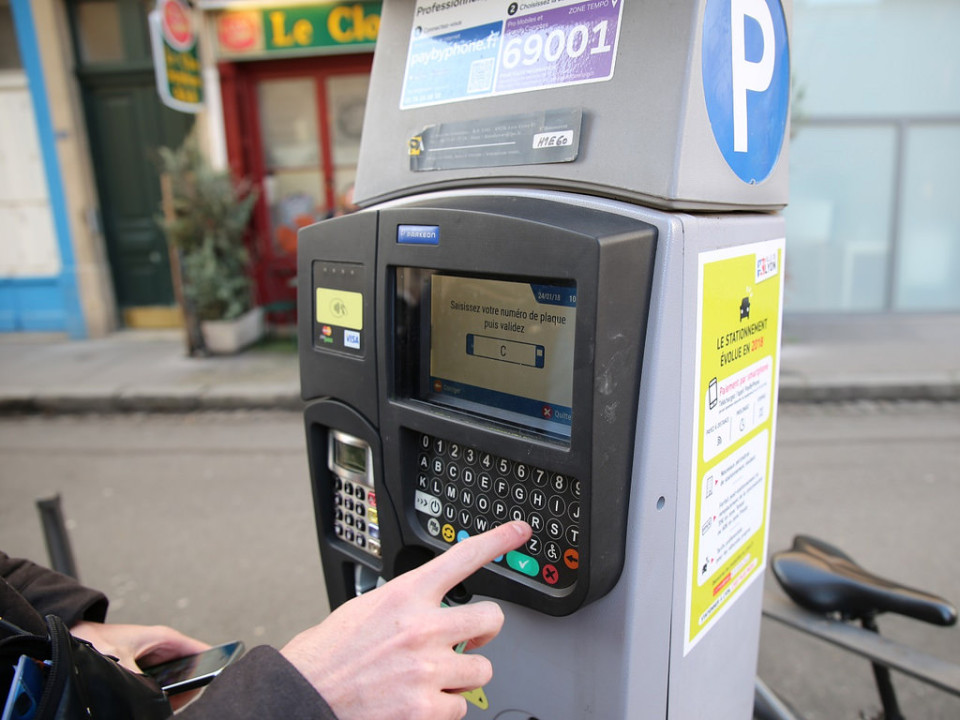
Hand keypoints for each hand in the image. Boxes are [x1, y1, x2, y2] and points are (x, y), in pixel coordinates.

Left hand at [70, 621, 210, 708]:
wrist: (70, 639)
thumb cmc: (94, 640)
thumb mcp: (117, 660)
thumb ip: (136, 677)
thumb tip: (149, 696)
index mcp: (164, 638)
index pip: (201, 651)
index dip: (212, 666)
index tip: (217, 681)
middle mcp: (163, 650)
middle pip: (191, 671)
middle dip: (193, 686)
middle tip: (185, 701)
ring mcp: (155, 663)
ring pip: (177, 682)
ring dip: (176, 694)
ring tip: (168, 705)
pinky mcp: (145, 675)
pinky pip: (163, 688)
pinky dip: (163, 698)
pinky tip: (157, 707)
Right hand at [282, 520, 531, 719]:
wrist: (302, 696)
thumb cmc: (326, 656)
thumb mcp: (364, 609)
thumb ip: (403, 604)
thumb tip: (426, 606)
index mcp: (405, 595)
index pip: (463, 556)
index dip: (499, 540)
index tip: (519, 532)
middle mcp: (422, 627)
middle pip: (492, 619)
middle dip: (483, 632)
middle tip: (467, 641)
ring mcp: (427, 668)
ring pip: (481, 669)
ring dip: (461, 677)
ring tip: (430, 679)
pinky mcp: (425, 707)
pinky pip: (460, 708)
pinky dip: (443, 709)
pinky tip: (418, 703)